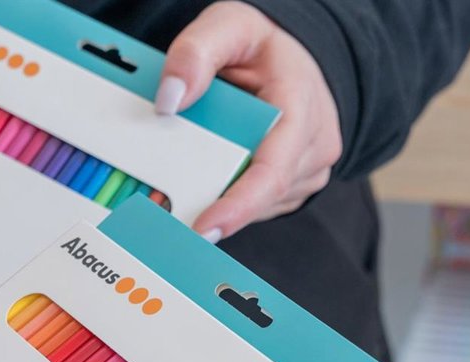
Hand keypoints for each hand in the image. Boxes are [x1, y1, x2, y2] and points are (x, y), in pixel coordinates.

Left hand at [155, 1, 341, 242]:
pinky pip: (254, 205)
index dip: (238, 205)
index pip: (272, 171)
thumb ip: (196, 53)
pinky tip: (203, 182)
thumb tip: (169, 99)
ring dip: (215, 201)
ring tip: (176, 186)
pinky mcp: (292, 187)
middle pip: (255, 194)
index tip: (204, 227)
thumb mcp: (230, 26)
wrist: (297, 58)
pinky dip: (225, 199)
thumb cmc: (265, 46)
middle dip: (209, 204)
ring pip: (253, 205)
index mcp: (301, 108)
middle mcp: (312, 147)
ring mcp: (306, 172)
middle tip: (158, 207)